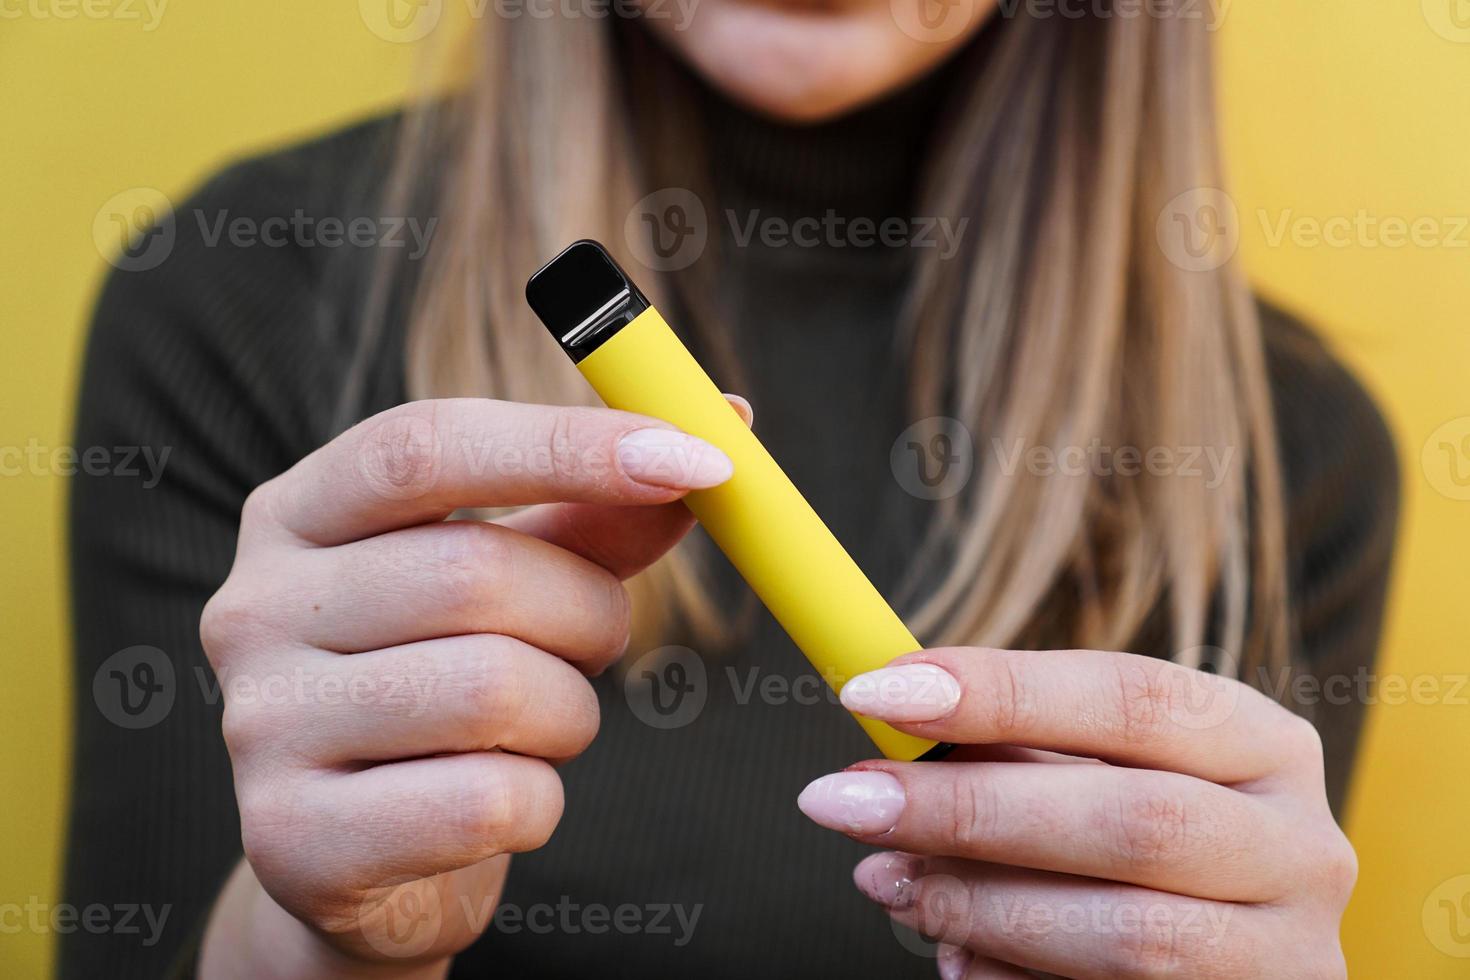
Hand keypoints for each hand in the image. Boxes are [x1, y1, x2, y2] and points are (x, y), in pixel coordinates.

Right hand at [197, 397, 741, 977]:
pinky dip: (538, 802)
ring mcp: (261, 725)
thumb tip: (712, 437)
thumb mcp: (513, 583)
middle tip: (595, 642)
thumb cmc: (449, 688)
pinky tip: (501, 799)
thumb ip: (594, 517)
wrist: (365, 859)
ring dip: (568, 712)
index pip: (424, 445)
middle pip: (476, 573)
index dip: (568, 445)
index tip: (696, 457)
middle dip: (587, 613)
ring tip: (540, 726)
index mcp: (299, 513)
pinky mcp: (294, 840)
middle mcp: (253, 607)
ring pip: (493, 690)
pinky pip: (486, 802)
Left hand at [799, 648, 1356, 978]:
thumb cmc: (1139, 844)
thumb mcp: (1102, 774)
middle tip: (841, 800)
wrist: (1224, 960)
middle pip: (1131, 820)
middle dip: (967, 809)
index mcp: (1265, 745)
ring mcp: (1289, 956)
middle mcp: (1300, 847)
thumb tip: (889, 711)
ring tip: (883, 880)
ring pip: (1126, 935)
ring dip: (978, 907)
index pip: (1132, 697)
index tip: (874, 692)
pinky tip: (953, 956)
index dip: (1000, 690)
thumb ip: (1019, 748)